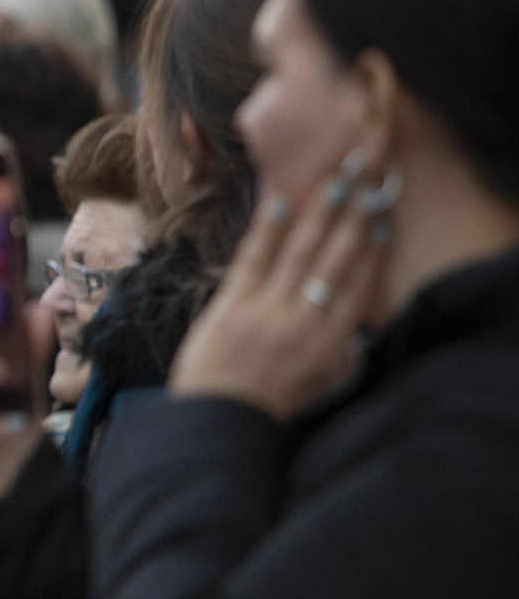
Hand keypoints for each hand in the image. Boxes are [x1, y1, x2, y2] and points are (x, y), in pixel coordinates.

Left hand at [170, 171, 390, 419]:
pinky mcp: (233, 304)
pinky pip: (254, 258)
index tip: (381, 219)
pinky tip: (279, 199)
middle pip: (336, 260)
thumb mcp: (319, 383)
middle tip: (368, 182)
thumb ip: (341, 352)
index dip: (372, 251)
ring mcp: (269, 310)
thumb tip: (357, 325)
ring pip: (300, 252)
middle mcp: (305, 321)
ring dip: (320, 214)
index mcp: (331, 342)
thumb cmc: (269, 403)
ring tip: (337, 180)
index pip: (358, 287)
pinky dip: (267, 228)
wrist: (219, 418)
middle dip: (354, 218)